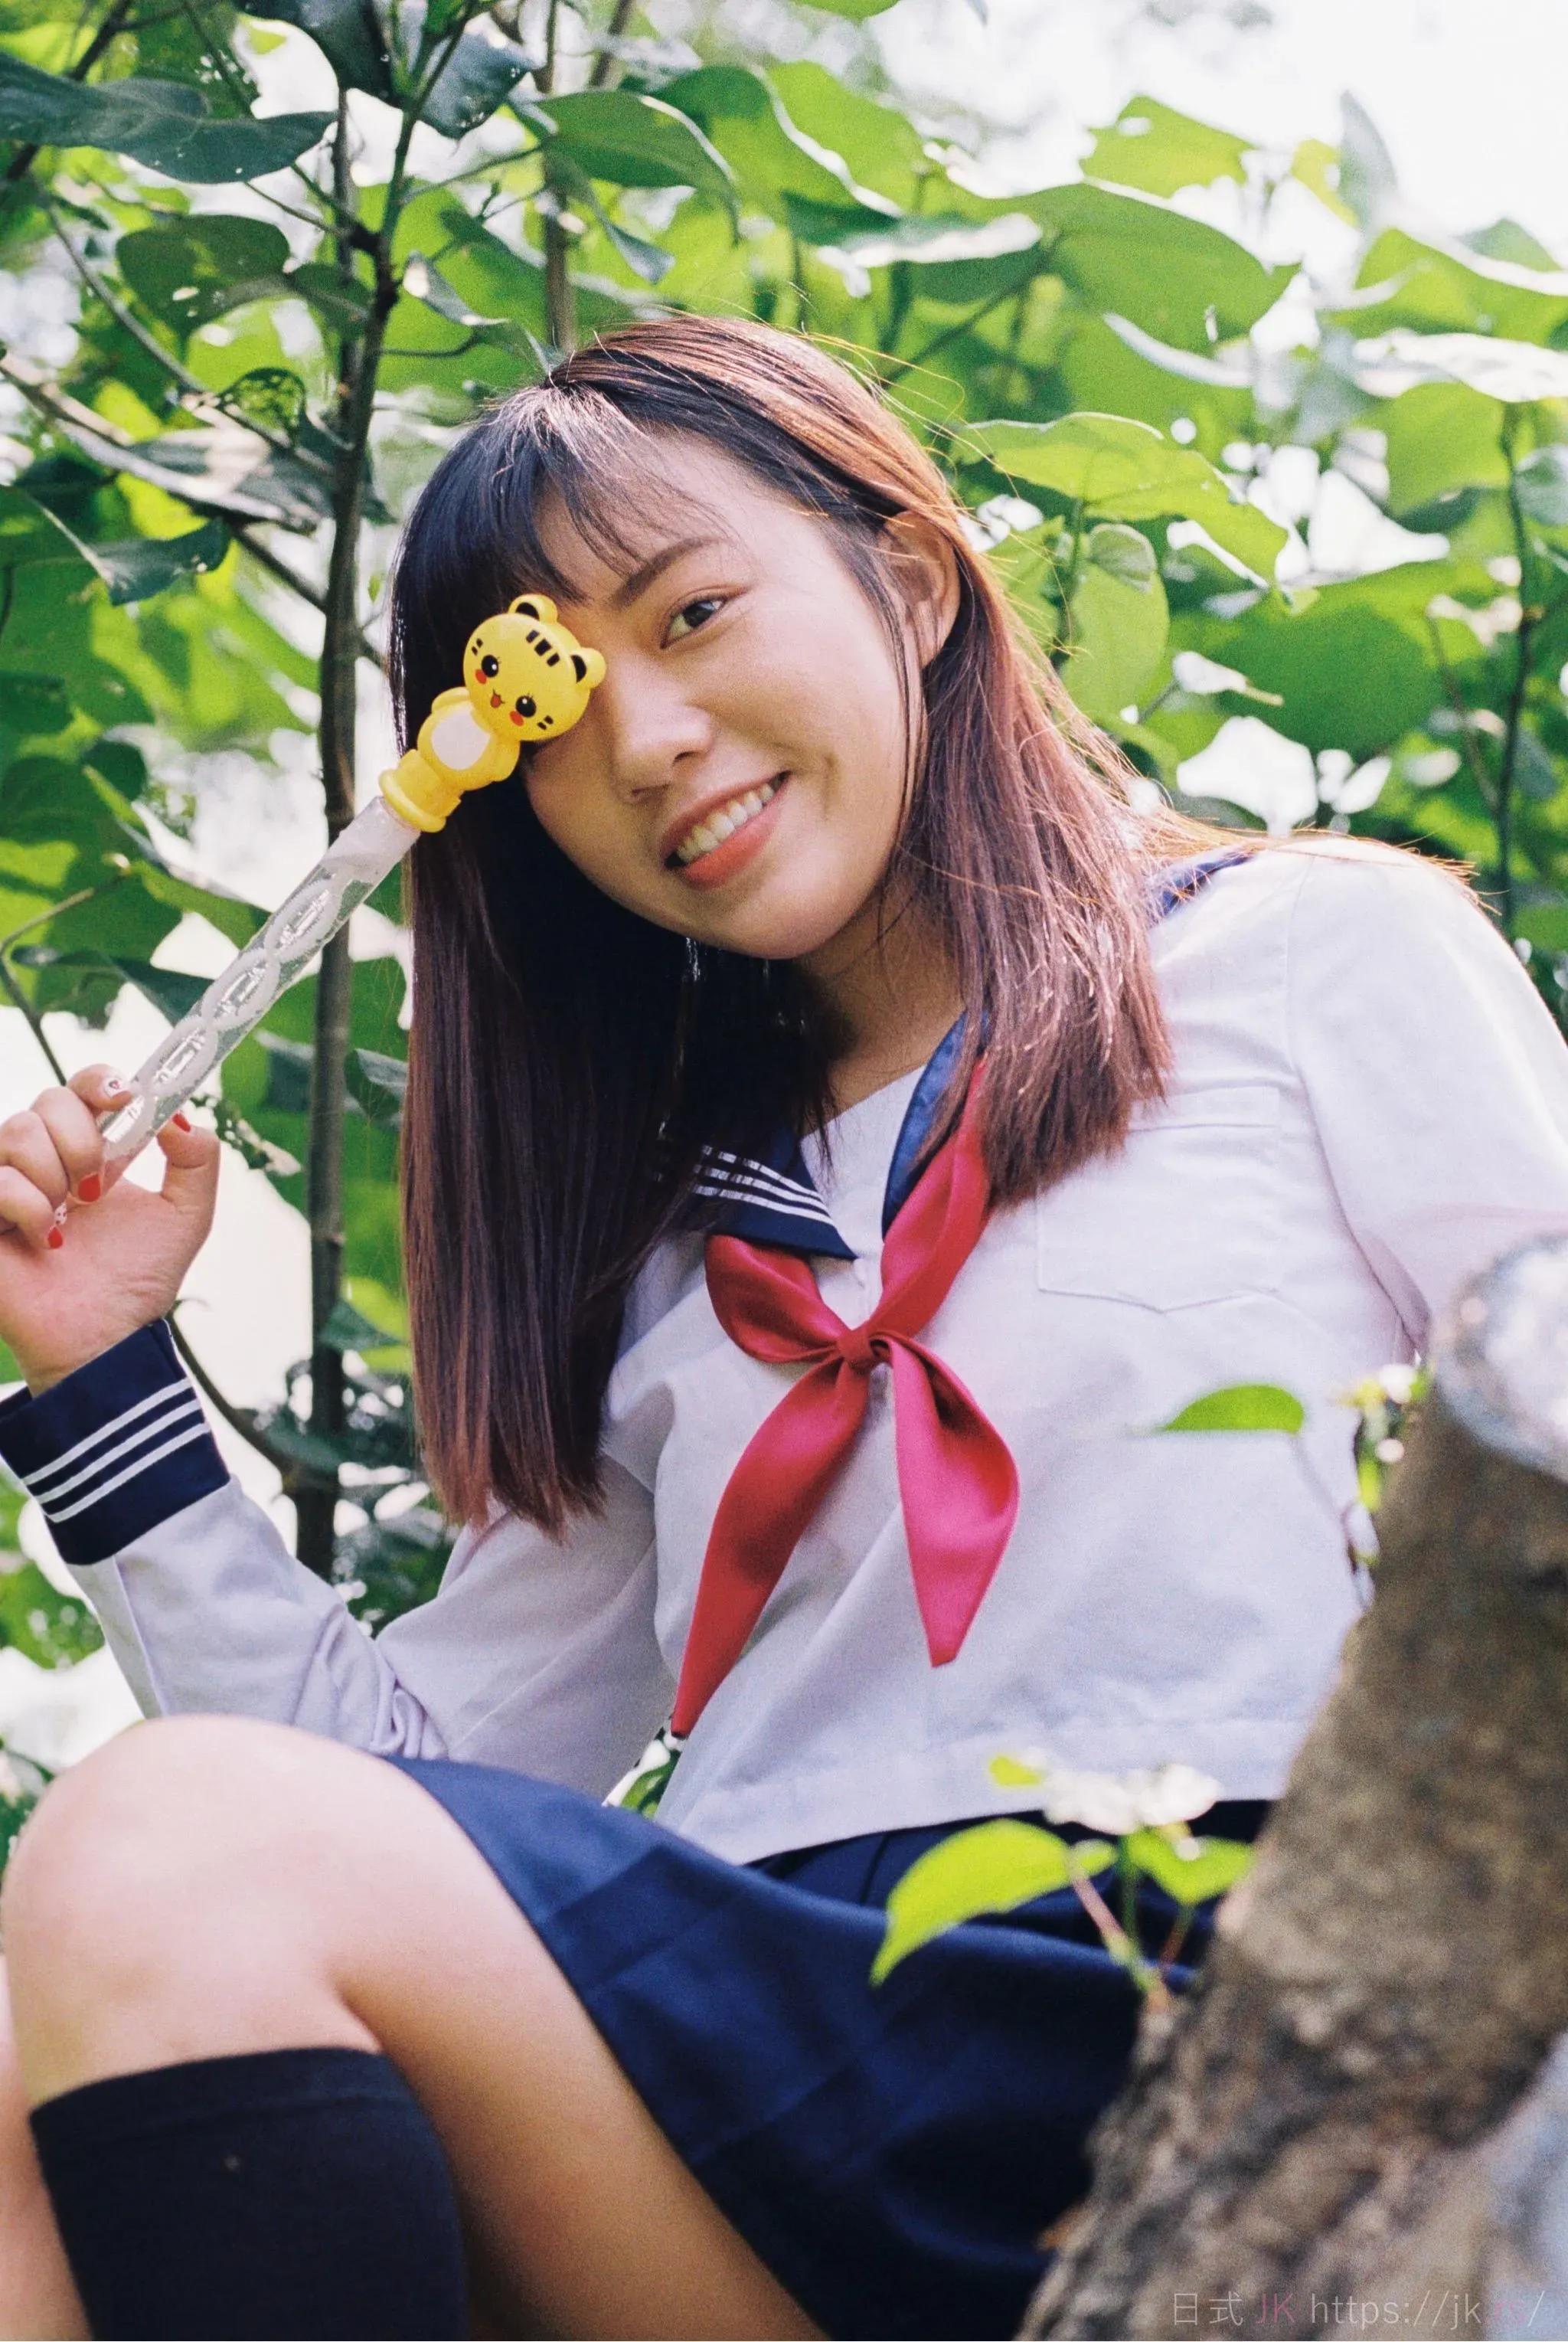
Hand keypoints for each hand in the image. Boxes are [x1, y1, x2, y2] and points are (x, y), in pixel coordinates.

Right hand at [0, 1067, 220, 1394]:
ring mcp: (7, 1182)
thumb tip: (181, 1114)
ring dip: (56, 1179)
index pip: (85, 1086)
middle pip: (50, 1099)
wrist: (105, 1335)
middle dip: (83, 1141)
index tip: (127, 1099)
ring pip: (19, 1130)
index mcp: (91, 1149)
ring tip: (68, 1223)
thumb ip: (197, 1160)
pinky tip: (45, 1242)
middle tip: (97, 1191)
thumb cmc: (137, 1280)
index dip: (102, 1081)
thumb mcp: (186, 1216)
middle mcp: (45, 1157)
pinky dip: (30, 1210)